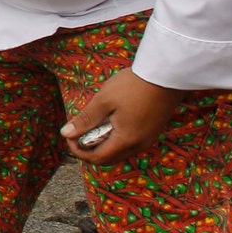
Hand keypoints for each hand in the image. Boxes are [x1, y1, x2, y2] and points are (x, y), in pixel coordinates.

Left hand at [60, 68, 187, 165]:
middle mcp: (140, 145)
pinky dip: (116, 138)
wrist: (166, 74)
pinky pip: (130, 143)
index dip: (79, 151)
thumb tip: (65, 134)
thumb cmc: (133, 86)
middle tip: (79, 131)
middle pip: (109, 158)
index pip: (97, 158)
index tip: (70, 136)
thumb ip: (85, 120)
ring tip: (94, 124)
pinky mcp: (153, 131)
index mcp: (126, 140)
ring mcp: (149, 139)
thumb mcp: (104, 101)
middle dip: (89, 149)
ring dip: (103, 144)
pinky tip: (110, 121)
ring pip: (120, 152)